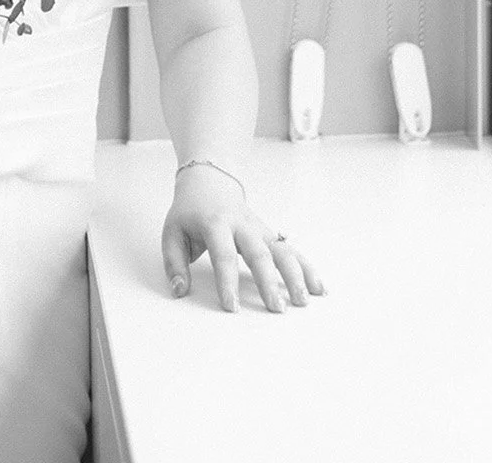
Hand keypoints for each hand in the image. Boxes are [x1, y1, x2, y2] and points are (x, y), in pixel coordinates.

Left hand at [160, 163, 326, 312]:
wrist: (210, 182)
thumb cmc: (190, 212)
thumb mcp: (172, 233)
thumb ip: (174, 264)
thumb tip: (180, 291)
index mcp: (215, 223)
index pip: (223, 255)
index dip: (227, 281)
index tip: (232, 306)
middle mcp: (243, 225)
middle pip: (260, 253)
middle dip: (269, 282)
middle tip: (276, 308)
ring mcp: (260, 229)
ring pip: (282, 250)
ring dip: (296, 275)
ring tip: (303, 300)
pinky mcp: (271, 234)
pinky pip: (292, 250)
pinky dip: (307, 268)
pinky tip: (319, 287)